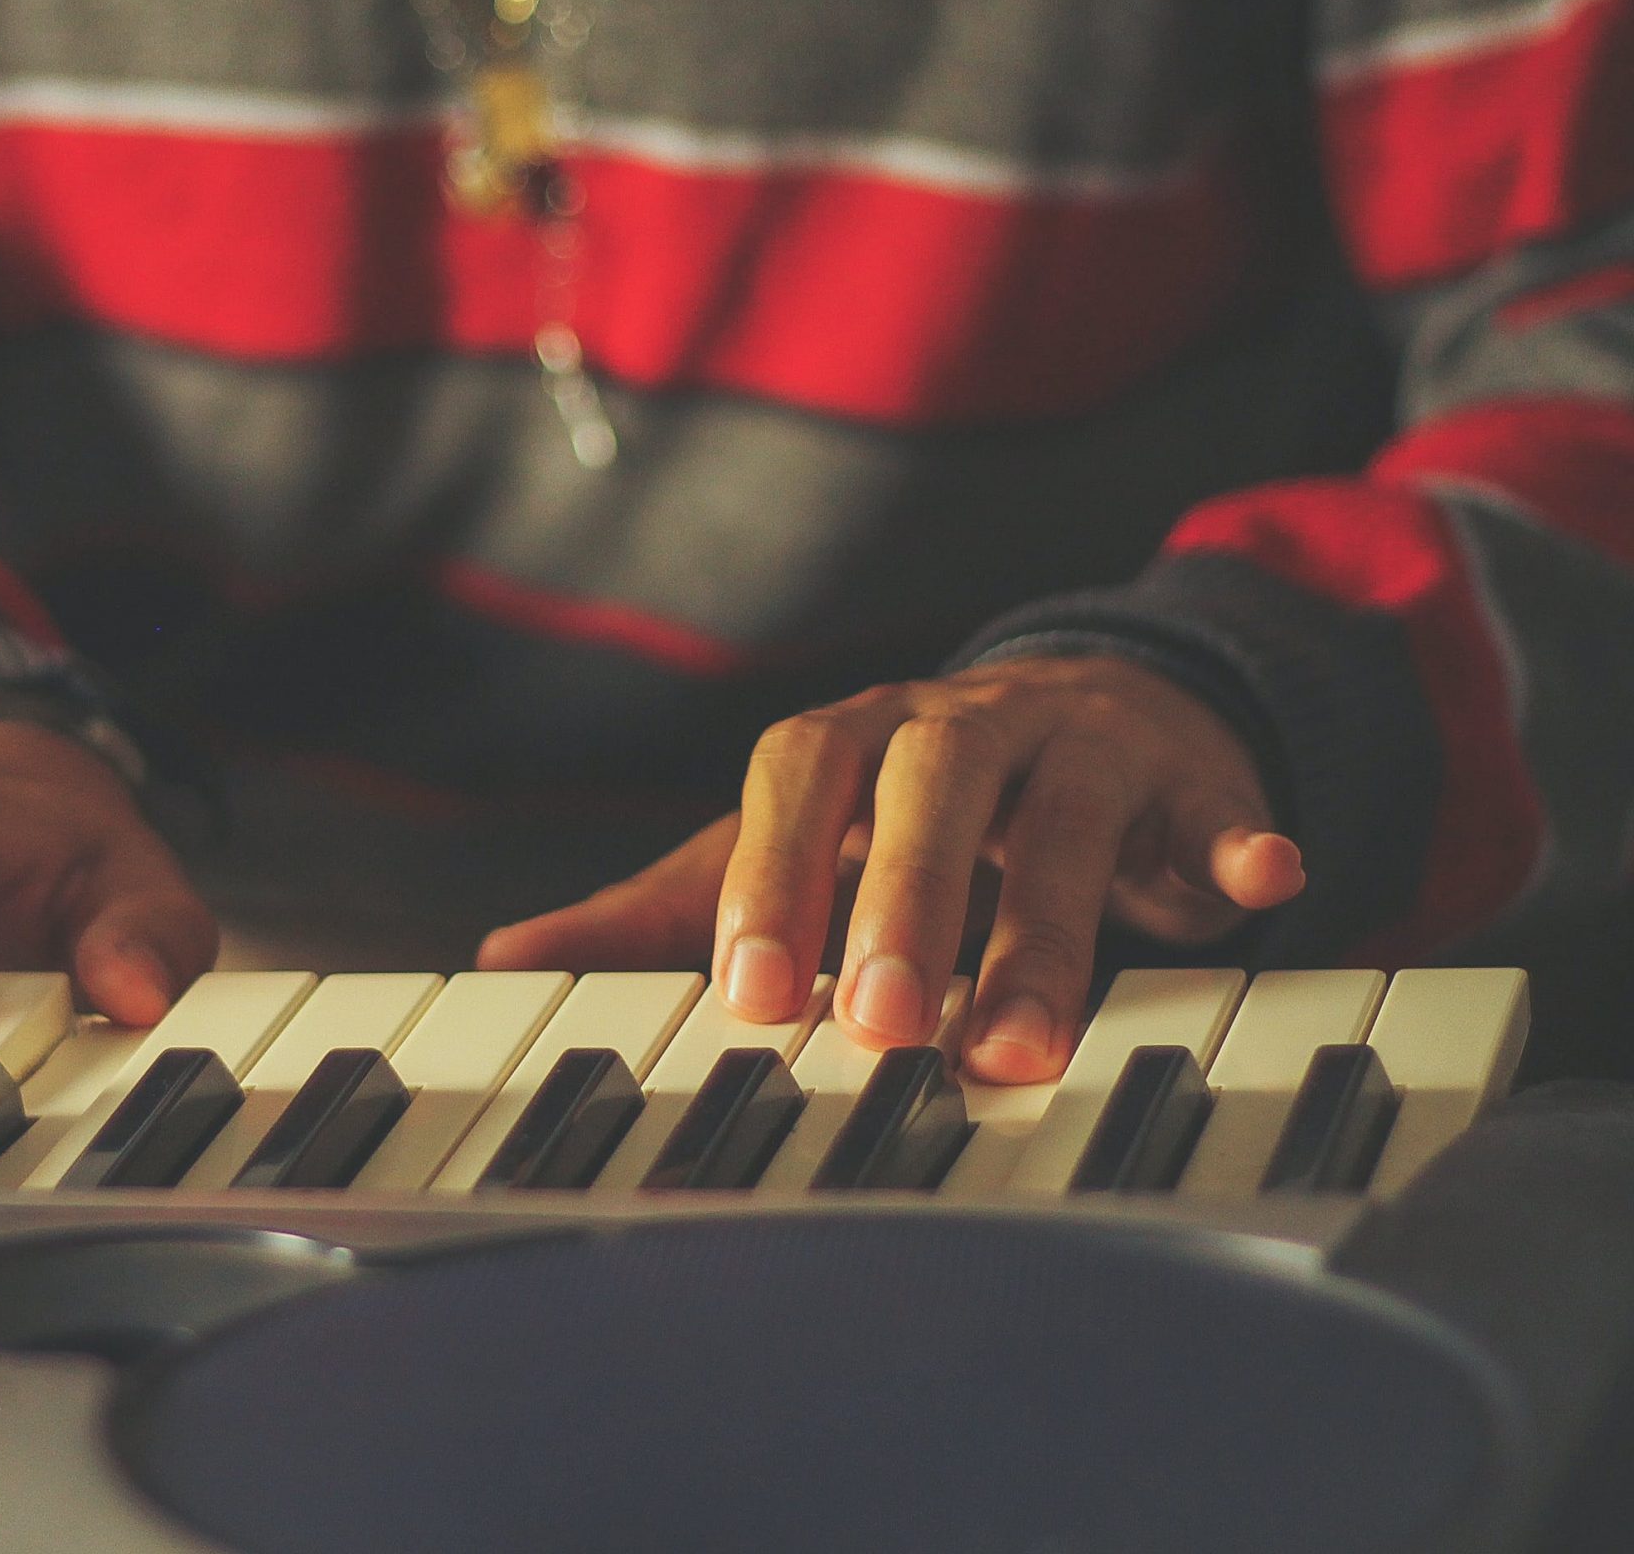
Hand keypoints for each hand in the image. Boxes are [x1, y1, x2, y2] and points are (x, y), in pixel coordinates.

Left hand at [477, 656, 1304, 1083]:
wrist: (1077, 720)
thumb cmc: (901, 811)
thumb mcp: (787, 848)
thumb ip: (661, 906)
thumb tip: (502, 956)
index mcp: (848, 738)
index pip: (794, 779)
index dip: (772, 877)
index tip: (749, 996)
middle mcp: (957, 722)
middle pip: (926, 787)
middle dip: (905, 905)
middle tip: (881, 1026)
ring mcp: (1079, 740)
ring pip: (1061, 814)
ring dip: (1045, 928)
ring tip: (1019, 1044)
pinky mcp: (1189, 778)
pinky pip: (1218, 803)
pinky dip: (1238, 839)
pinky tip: (1262, 885)